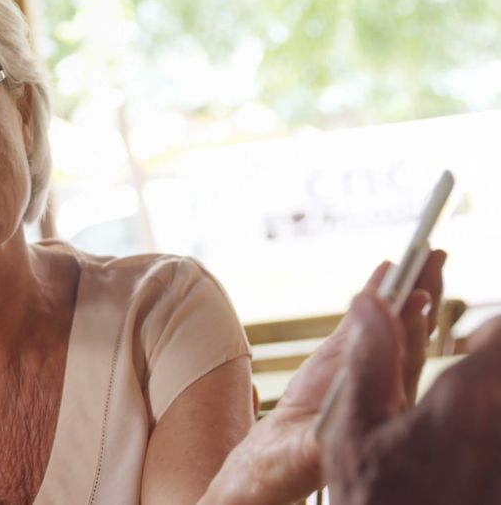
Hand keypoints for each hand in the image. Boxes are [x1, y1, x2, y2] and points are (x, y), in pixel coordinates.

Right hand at [204, 251, 445, 503]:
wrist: (280, 459)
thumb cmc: (298, 460)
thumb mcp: (311, 449)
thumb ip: (323, 424)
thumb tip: (330, 402)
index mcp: (387, 409)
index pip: (406, 362)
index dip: (413, 329)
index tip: (420, 298)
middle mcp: (388, 384)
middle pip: (413, 333)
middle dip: (424, 293)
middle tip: (434, 257)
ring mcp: (370, 367)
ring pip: (399, 323)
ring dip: (411, 287)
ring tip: (425, 253)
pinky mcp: (347, 357)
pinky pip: (369, 320)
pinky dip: (377, 293)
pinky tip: (385, 269)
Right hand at [321, 307, 500, 503]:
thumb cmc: (376, 499)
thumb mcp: (353, 431)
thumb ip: (369, 358)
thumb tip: (369, 299)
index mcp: (462, 402)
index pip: (500, 333)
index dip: (488, 330)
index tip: (470, 339)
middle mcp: (498, 421)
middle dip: (489, 365)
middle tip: (472, 371)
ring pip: (499, 398)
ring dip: (486, 399)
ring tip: (461, 425)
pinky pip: (496, 431)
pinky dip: (485, 428)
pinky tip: (467, 455)